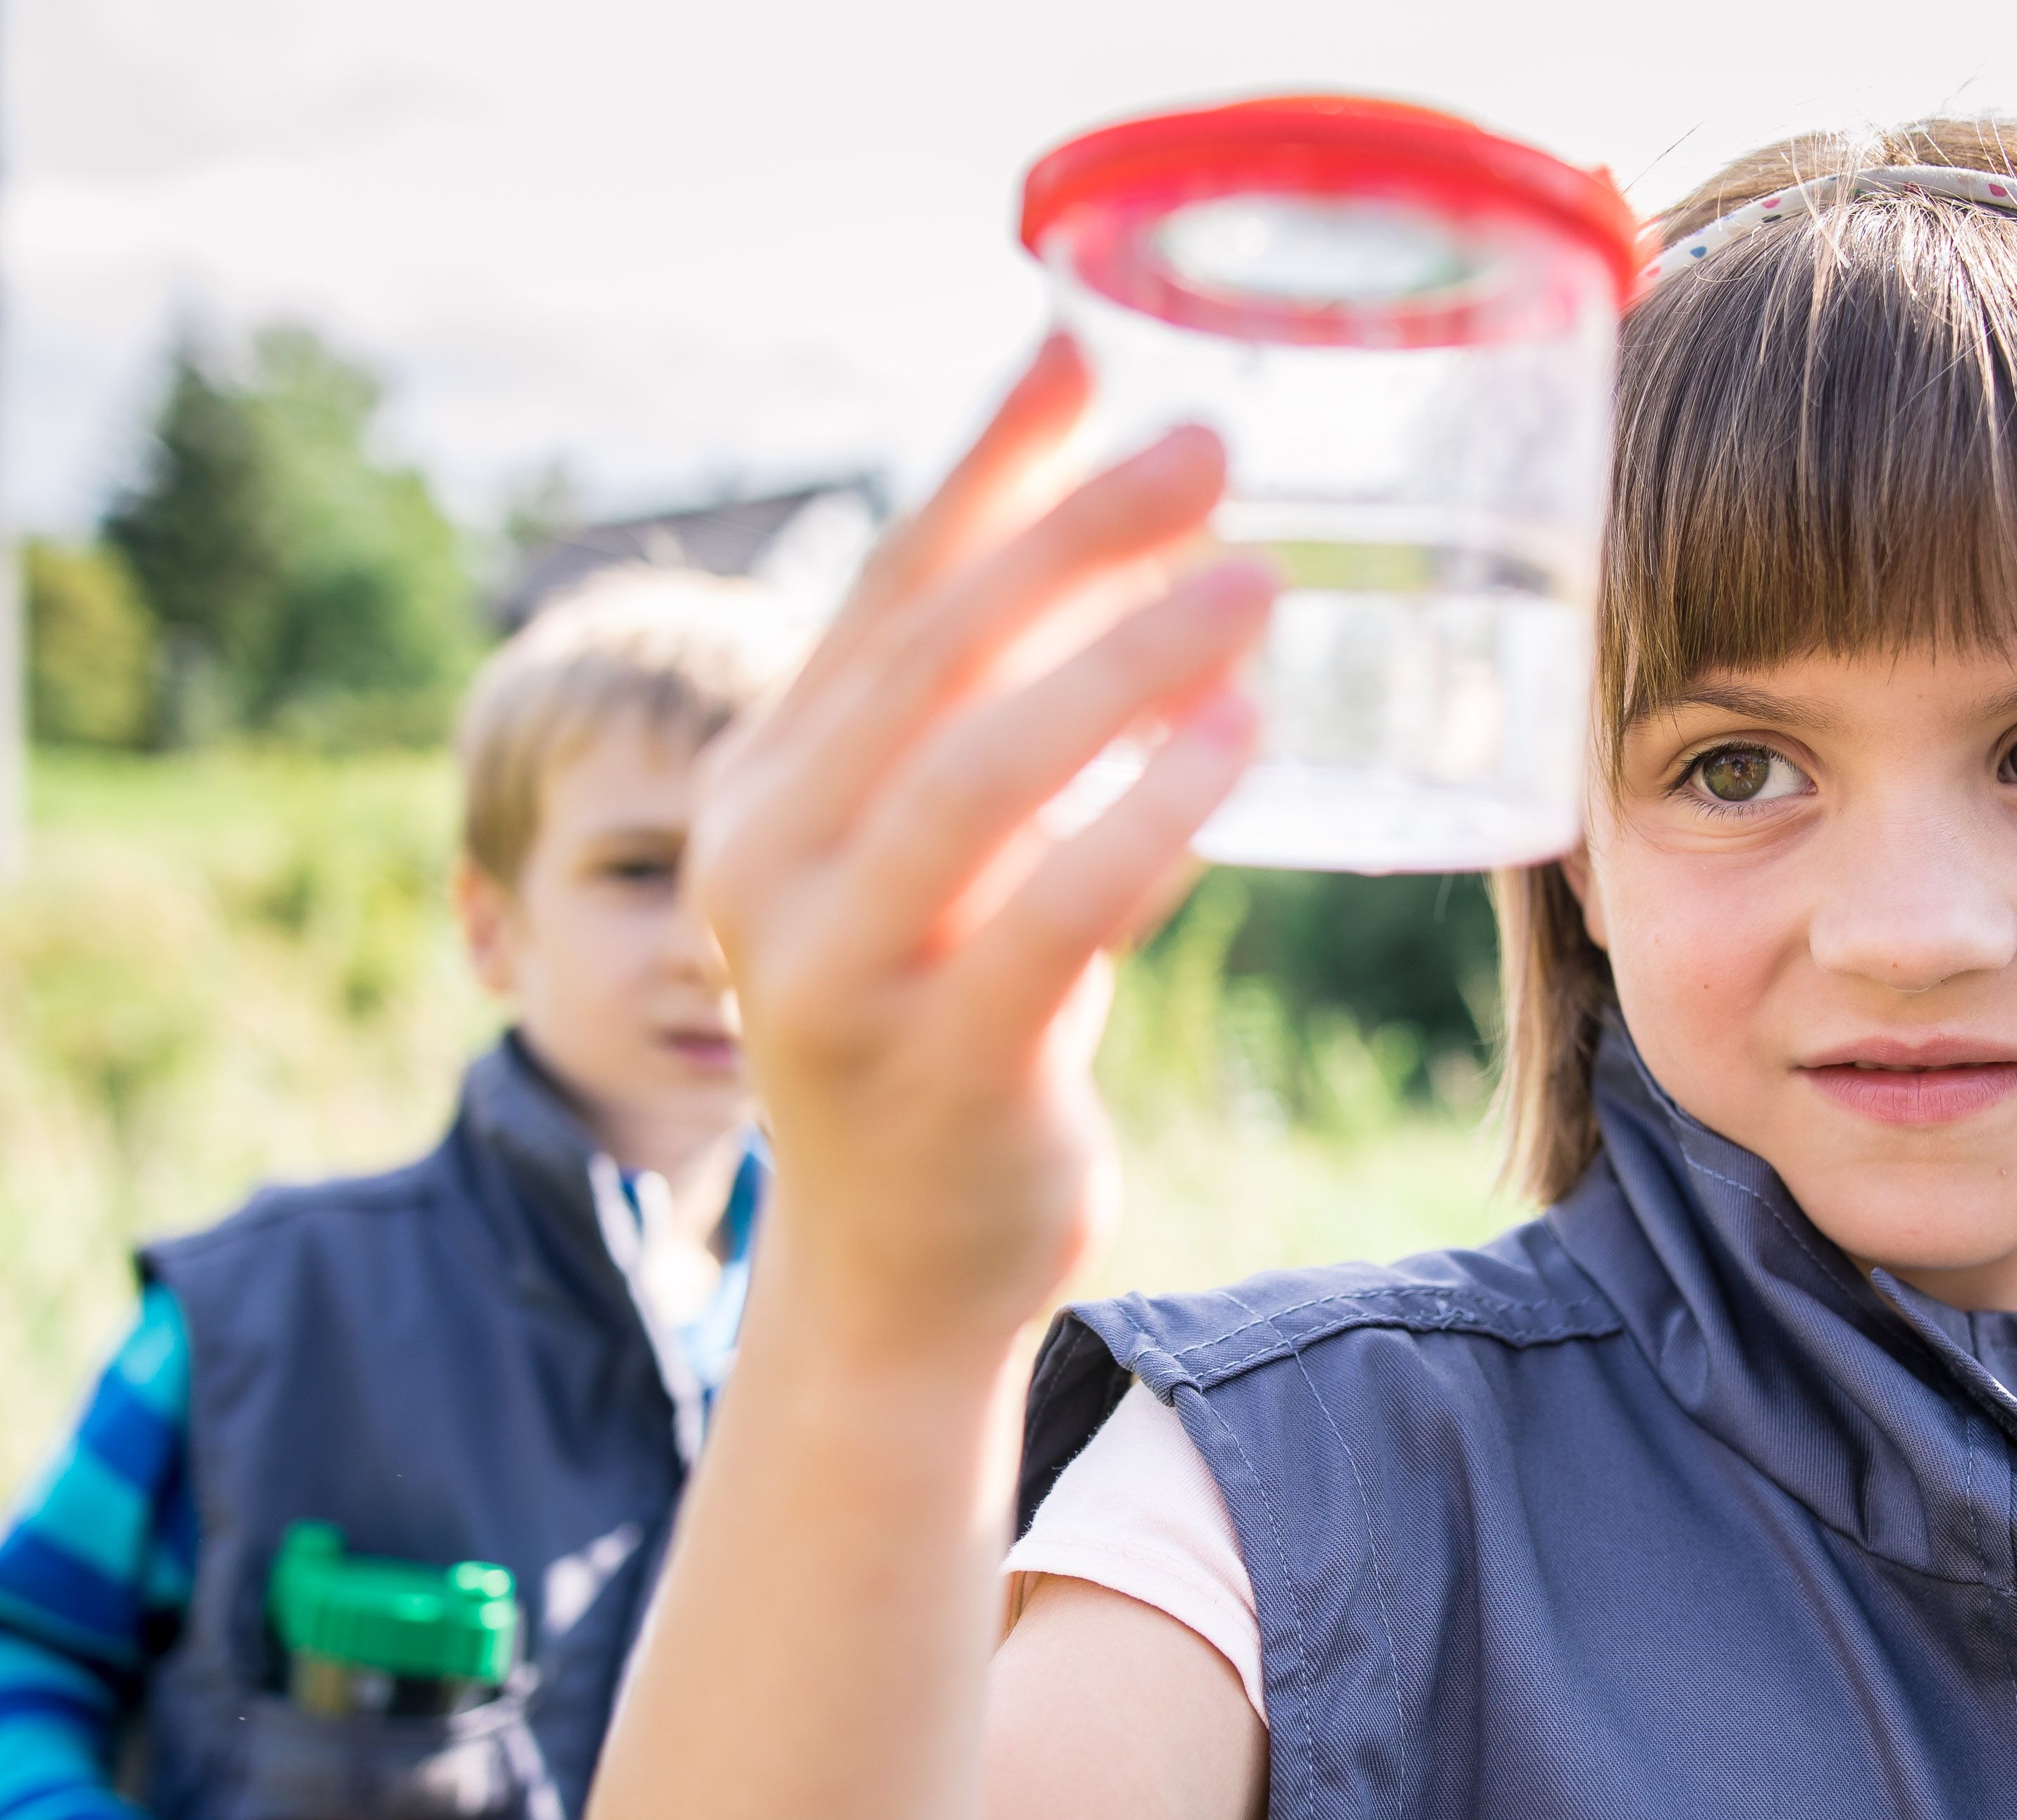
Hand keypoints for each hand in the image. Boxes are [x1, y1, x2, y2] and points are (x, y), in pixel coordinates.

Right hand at [691, 337, 1276, 1374]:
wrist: (904, 1274)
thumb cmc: (954, 1034)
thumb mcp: (951, 864)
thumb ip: (991, 727)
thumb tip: (1127, 544)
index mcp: (759, 787)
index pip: (882, 589)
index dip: (985, 461)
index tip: (1085, 349)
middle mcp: (763, 861)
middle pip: (931, 652)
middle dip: (1074, 532)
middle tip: (1213, 449)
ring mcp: (828, 969)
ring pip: (981, 766)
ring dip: (1127, 660)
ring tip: (1257, 587)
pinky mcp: (930, 1063)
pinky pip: (1049, 910)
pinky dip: (1148, 815)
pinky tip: (1240, 745)